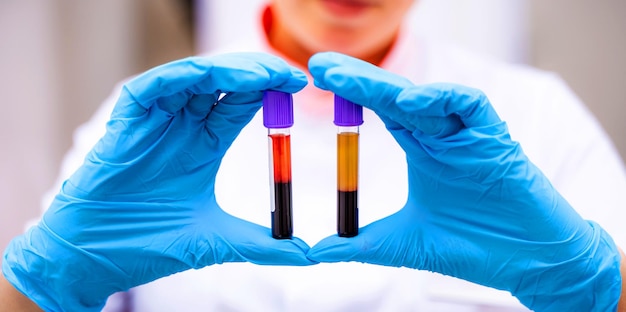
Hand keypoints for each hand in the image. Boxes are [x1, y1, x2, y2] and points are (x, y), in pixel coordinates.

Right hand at [2, 53, 314, 310]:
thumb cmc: (148, 244)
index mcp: (204, 144)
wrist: (95, 258)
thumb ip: (261, 244)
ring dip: (229, 69)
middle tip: (290, 75)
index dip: (269, 90)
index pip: (241, 103)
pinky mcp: (126, 121)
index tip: (298, 88)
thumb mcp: (217, 240)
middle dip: (257, 73)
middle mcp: (182, 125)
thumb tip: (308, 256)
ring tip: (264, 75)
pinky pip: (153, 86)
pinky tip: (215, 77)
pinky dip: (183, 77)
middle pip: (224, 82)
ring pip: (193, 77)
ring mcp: (155, 120)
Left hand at [306, 52, 621, 310]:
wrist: (529, 262)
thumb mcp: (405, 244)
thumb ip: (361, 245)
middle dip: (358, 79)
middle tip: (320, 66)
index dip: (351, 94)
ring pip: (426, 96)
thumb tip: (314, 253)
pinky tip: (409, 103)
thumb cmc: (475, 246)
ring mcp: (468, 134)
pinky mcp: (496, 137)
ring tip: (347, 80)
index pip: (380, 111)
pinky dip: (442, 99)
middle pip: (396, 97)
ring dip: (386, 87)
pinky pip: (470, 104)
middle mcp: (441, 135)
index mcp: (421, 149)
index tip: (317, 81)